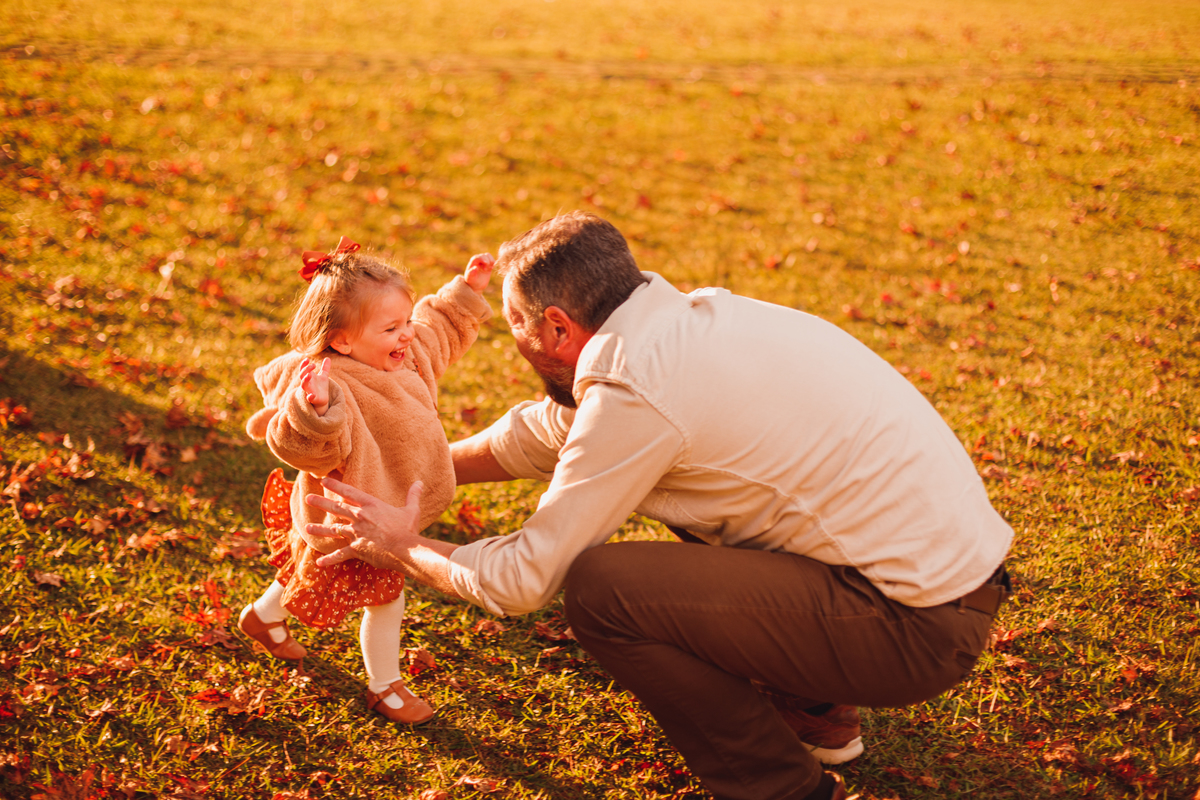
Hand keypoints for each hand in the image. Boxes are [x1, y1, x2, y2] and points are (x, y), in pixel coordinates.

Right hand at [300, 357, 330, 415]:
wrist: (323, 399)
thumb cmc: (321, 387)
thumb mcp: (324, 376)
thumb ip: (325, 368)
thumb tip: (328, 358)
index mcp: (309, 377)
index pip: (303, 369)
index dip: (303, 364)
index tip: (307, 359)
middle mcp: (307, 383)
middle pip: (302, 376)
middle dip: (306, 370)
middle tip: (313, 365)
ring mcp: (309, 391)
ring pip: (303, 385)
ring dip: (305, 380)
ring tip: (309, 375)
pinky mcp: (313, 399)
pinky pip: (309, 398)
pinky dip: (310, 397)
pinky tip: (312, 395)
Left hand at [308, 478, 425, 570]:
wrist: (404, 549)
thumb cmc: (408, 529)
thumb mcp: (412, 510)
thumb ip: (413, 495)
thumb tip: (420, 482)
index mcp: (371, 505)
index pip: (350, 492)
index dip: (336, 485)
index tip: (323, 480)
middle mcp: (360, 517)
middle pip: (337, 508)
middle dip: (321, 502)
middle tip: (308, 498)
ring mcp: (356, 533)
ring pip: (334, 529)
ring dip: (320, 529)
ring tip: (307, 528)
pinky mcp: (356, 549)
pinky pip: (340, 555)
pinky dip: (330, 559)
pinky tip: (319, 562)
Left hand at [464, 252, 493, 293]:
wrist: (476, 285)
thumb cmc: (472, 282)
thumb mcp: (470, 279)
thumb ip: (471, 273)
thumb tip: (475, 267)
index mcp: (472, 263)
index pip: (477, 257)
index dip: (482, 258)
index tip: (486, 263)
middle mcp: (477, 261)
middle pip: (483, 255)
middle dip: (487, 261)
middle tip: (485, 270)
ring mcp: (483, 262)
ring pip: (488, 256)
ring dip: (491, 261)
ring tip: (489, 268)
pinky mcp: (488, 265)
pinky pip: (492, 260)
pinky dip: (493, 262)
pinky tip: (491, 268)